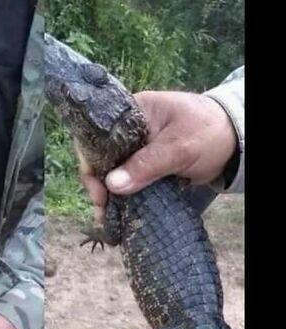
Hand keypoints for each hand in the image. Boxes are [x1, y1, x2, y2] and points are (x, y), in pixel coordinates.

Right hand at [79, 91, 237, 222]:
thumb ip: (147, 165)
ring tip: (107, 217)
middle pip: (101, 155)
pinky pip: (127, 178)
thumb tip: (112, 185)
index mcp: (132, 111)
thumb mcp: (179, 147)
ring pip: (112, 169)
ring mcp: (136, 146)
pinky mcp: (146, 163)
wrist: (237, 141)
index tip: (98, 189)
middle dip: (98, 183)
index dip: (92, 162)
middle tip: (102, 208)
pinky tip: (117, 212)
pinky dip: (122, 195)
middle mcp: (128, 128)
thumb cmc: (208, 132)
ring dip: (108, 193)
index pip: (98, 134)